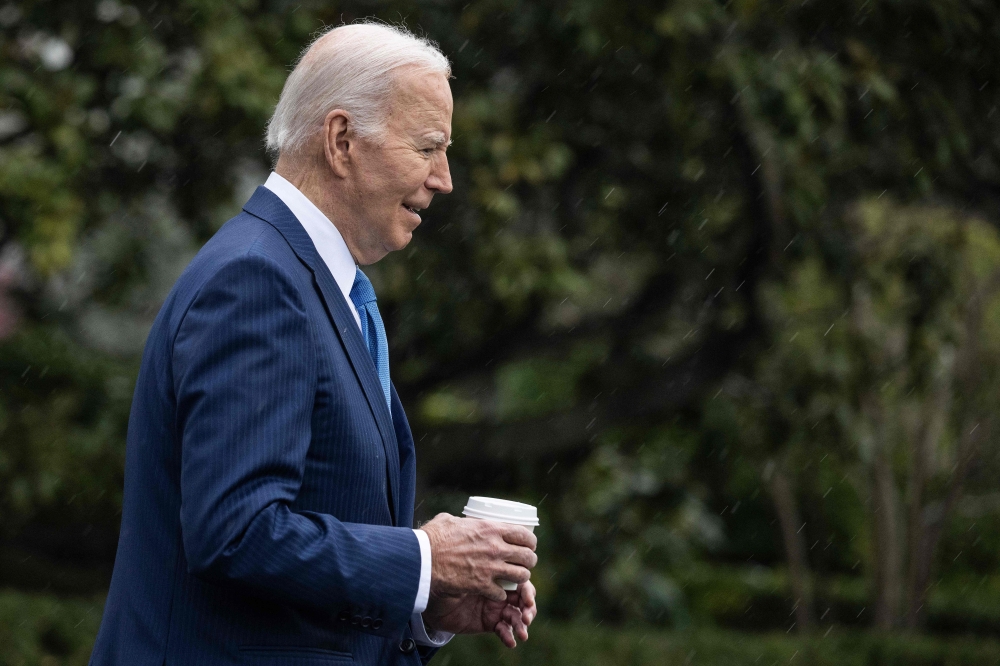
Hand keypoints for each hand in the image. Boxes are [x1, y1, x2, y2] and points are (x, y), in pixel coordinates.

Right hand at [419, 513, 536, 601]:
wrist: (423, 560)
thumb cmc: (433, 538)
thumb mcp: (450, 521)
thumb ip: (462, 522)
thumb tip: (460, 521)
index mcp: (491, 529)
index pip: (524, 535)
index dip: (530, 542)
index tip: (529, 546)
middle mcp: (495, 548)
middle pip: (528, 557)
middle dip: (529, 561)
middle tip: (524, 563)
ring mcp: (490, 568)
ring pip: (521, 576)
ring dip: (520, 578)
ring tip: (514, 579)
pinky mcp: (482, 585)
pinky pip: (502, 593)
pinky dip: (500, 594)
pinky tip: (496, 592)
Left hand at [422, 581, 537, 647]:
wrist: (433, 599)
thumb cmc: (447, 579)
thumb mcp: (463, 575)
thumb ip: (479, 576)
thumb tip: (493, 576)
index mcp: (497, 576)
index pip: (520, 580)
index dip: (527, 590)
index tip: (528, 599)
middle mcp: (500, 591)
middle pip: (523, 599)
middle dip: (529, 609)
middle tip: (526, 617)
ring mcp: (496, 608)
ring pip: (516, 616)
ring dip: (522, 625)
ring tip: (522, 633)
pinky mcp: (490, 623)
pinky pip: (503, 630)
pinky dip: (509, 636)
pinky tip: (511, 641)